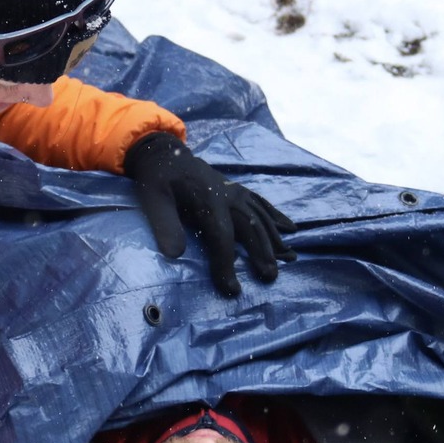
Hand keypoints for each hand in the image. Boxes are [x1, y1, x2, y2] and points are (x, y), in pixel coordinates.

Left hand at [123, 131, 296, 296]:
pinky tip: (290, 228)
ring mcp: (235, 190)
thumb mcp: (153, 200)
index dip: (227, 264)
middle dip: (262, 252)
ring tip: (287, 259)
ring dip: (273, 239)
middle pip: (250, 227)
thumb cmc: (157, 180)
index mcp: (208, 198)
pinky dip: (276, 216)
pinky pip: (262, 203)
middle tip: (270, 277)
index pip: (221, 237)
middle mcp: (228, 194)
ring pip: (260, 216)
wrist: (164, 153)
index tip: (232, 289)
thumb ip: (165, 225)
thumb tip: (174, 255)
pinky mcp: (238, 189)